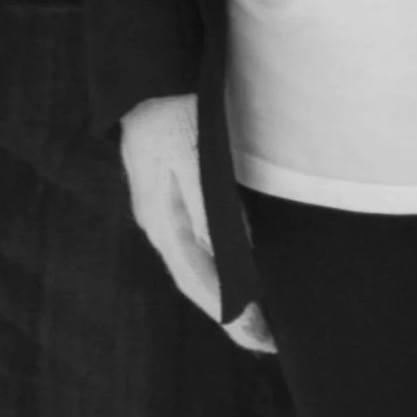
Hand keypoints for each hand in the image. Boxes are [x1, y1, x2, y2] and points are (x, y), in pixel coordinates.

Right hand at [118, 94, 274, 351]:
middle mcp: (158, 223)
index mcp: (162, 220)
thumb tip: (233, 264)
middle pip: (196, 282)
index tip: (262, 340)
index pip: (199, 285)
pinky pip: (194, 244)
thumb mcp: (195, 158)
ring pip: (195, 266)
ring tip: (258, 318)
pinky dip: (216, 268)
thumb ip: (210, 211)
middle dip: (231, 316)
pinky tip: (234, 270)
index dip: (231, 316)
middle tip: (268, 343)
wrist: (149, 73)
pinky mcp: (169, 193)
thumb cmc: (176, 111)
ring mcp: (161, 209)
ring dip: (225, 295)